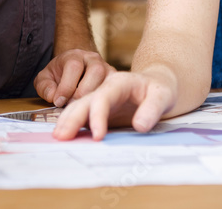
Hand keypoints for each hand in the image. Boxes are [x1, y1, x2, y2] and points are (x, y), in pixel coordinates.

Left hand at [34, 49, 114, 106]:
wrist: (75, 68)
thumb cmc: (60, 74)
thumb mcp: (46, 78)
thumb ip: (44, 86)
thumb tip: (53, 96)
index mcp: (75, 56)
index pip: (74, 67)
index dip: (66, 86)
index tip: (59, 101)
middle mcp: (93, 59)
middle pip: (96, 71)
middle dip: (82, 93)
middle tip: (72, 106)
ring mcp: (106, 68)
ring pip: (107, 80)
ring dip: (94, 97)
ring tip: (82, 108)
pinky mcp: (113, 79)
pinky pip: (113, 89)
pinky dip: (103, 101)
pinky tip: (92, 109)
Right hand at [52, 71, 175, 140]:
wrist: (158, 85)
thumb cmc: (161, 89)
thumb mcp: (163, 95)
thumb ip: (153, 109)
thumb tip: (140, 126)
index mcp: (119, 82)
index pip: (103, 97)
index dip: (98, 116)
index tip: (98, 136)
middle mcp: (105, 89)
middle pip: (85, 101)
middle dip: (73, 118)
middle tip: (62, 137)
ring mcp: (100, 100)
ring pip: (79, 107)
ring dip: (67, 121)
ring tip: (57, 137)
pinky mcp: (99, 111)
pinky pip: (82, 116)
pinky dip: (72, 125)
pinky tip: (65, 137)